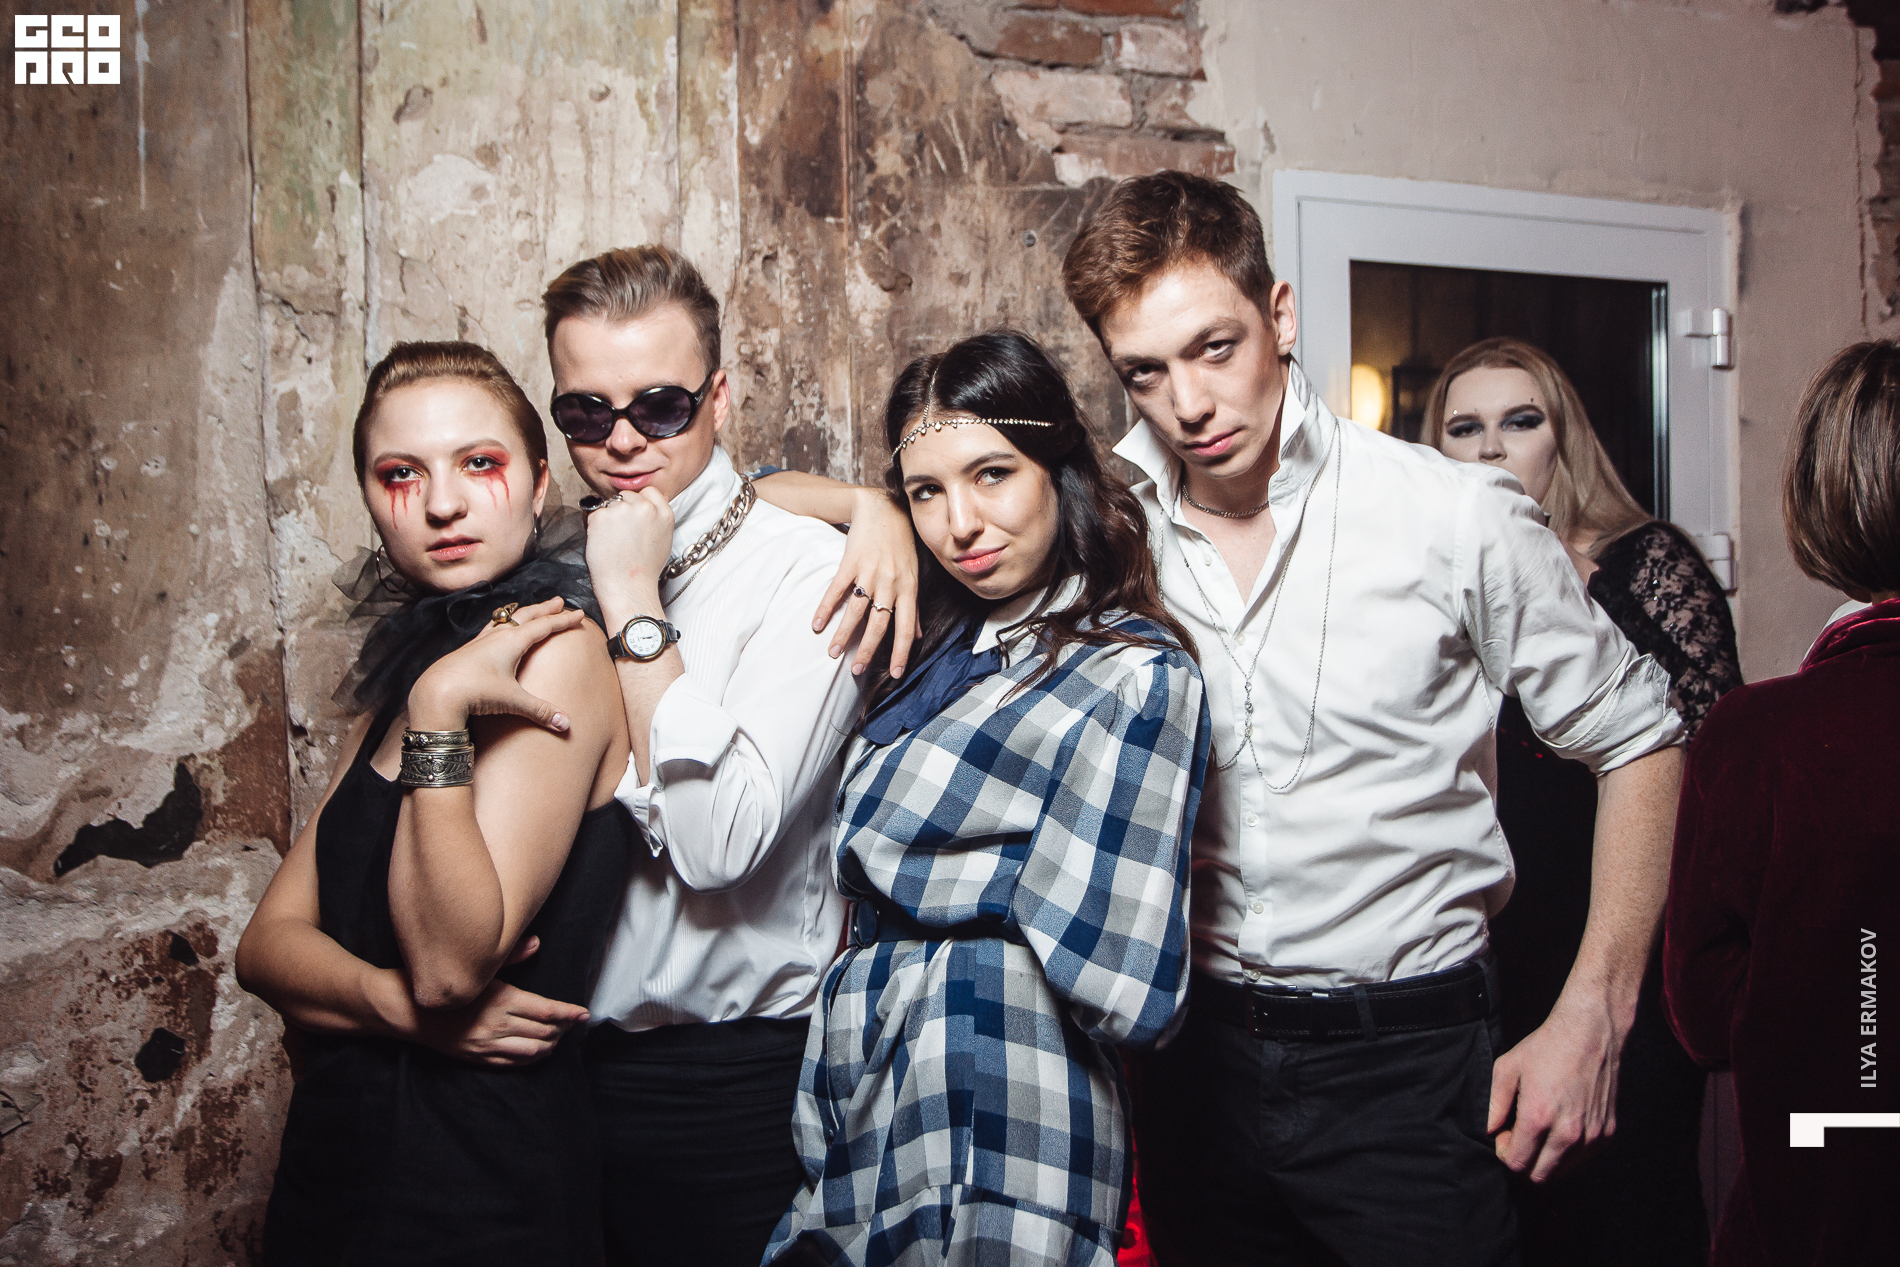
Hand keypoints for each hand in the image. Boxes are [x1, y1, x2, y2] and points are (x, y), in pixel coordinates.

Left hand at [407, 597, 582, 732]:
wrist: (436, 692)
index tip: (579, 614)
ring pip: (506, 620)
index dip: (563, 621)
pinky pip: (489, 629)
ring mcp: (480, 641)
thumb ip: (541, 711)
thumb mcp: (512, 701)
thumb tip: (566, 724)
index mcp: (512, 642)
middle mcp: (497, 636)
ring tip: (529, 610)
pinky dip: (500, 623)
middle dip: (544, 609)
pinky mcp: (468, 650)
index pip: (544, 627)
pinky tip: (497, 629)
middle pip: (526, 616)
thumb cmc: (474, 692)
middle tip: (559, 601)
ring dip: (522, 613)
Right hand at [411, 936, 589, 1066]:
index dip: (569, 1014)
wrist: (406, 1010)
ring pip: (531, 1051)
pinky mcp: (477, 1057)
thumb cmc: (442, 981)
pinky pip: (512, 1063)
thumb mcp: (476, 965)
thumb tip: (536, 943)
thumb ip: (510, 955)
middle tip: (574, 1021)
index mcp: (501, 1000)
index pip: (547, 1011)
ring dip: (550, 1045)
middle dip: (564, 1028)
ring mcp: (486, 1045)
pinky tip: (538, 1050)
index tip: (583, 1013)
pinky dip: (531, 1058)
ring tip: (560, 1036)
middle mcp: (497, 1025)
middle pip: (544, 1032)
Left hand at [585, 488, 673, 616]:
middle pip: (627, 496)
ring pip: (609, 505)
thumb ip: (656, 519)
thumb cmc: (644, 571)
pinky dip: (594, 527)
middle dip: (621, 510)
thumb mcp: (663, 540)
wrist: (628, 587)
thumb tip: (645, 507)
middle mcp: (645, 507)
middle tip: (621, 535)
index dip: (638, 502)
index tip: (634, 516)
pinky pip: (593, 514)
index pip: (649, 492)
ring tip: (613, 543)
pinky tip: (603, 544)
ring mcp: (623, 510)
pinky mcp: (602, 515)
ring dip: (607, 519)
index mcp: (664, 513)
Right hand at [812, 487, 918, 677]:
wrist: (882, 508)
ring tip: (833, 652)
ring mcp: (870, 572)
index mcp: (908, 589)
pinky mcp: (850, 561)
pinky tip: (816, 624)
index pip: (906, 628)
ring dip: (844, 633)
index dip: (900, 652)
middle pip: (879, 624)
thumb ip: (914, 607)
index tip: (894, 675)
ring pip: (856, 610)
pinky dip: (825, 607)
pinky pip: (837, 589)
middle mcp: (890, 583)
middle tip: (856, 670)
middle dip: (867, 650)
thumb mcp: (913, 574)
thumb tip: (918, 635)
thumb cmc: (901, 544)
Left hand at [1488, 992, 1622, 1181]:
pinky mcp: (1607, 1133)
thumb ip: (1494, 1104)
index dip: (1505, 1153)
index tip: (1505, 1134)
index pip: (1517, 1163)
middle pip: (1539, 1175)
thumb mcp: (1508, 1068)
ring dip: (1546, 1158)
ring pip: (1562, 1170)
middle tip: (1520, 1135)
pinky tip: (1561, 1125)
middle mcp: (1568, 1132)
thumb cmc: (1547, 1047)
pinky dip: (1568, 1151)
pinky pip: (1582, 1158)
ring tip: (1541, 1129)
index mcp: (1539, 1117)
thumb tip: (1490, 1131)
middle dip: (1524, 1161)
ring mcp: (1590, 1135)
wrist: (1591, 1033)